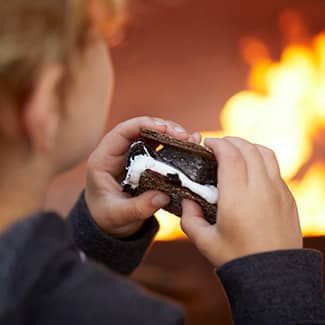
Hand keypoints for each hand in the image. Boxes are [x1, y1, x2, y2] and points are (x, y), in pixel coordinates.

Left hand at [85, 116, 200, 237]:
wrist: (107, 223)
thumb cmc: (106, 217)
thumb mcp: (118, 215)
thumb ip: (138, 208)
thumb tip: (163, 197)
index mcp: (104, 159)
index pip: (123, 131)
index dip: (144, 125)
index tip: (165, 128)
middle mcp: (119, 152)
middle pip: (142, 130)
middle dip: (164, 128)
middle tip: (185, 136)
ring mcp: (133, 156)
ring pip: (154, 136)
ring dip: (172, 136)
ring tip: (190, 141)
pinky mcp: (145, 163)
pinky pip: (160, 149)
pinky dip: (175, 147)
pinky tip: (189, 148)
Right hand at [180, 136, 301, 267]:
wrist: (273, 275)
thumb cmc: (237, 259)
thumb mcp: (204, 241)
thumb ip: (190, 218)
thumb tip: (188, 201)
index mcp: (238, 197)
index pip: (230, 155)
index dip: (217, 144)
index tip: (207, 145)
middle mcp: (261, 189)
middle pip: (248, 148)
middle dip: (230, 141)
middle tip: (217, 147)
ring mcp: (278, 191)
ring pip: (265, 153)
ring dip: (247, 147)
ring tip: (234, 153)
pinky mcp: (287, 198)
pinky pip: (274, 168)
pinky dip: (260, 160)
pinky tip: (250, 171)